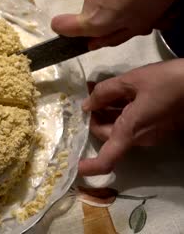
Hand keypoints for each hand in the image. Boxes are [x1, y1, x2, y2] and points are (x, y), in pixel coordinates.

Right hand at [51, 0, 182, 49]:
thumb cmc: (146, 1)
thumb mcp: (134, 28)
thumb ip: (111, 39)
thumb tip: (92, 45)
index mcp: (92, 21)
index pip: (60, 26)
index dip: (64, 33)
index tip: (83, 38)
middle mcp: (89, 5)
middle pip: (91, 20)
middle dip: (110, 26)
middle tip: (136, 27)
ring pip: (105, 8)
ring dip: (123, 13)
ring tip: (148, 13)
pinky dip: (128, 0)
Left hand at [80, 59, 183, 175]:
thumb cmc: (169, 81)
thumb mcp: (132, 80)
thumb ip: (105, 92)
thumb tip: (87, 104)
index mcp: (131, 131)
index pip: (107, 159)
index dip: (91, 167)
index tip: (77, 167)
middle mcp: (141, 138)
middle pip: (107, 136)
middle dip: (94, 118)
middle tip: (87, 94)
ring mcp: (152, 133)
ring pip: (119, 128)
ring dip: (106, 112)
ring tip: (97, 88)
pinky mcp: (160, 125)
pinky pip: (133, 123)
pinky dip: (120, 110)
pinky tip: (117, 91)